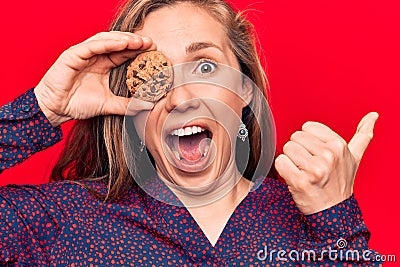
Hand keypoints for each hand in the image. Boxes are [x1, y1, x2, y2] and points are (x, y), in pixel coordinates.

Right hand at [34, 31, 155, 126]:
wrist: (55, 110)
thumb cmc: (77, 105)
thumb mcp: (108, 105)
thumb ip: (127, 105)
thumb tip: (148, 106)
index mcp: (103, 65)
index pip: (124, 53)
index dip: (139, 51)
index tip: (155, 51)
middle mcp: (95, 56)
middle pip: (118, 44)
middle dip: (135, 42)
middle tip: (151, 43)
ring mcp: (83, 54)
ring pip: (106, 40)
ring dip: (124, 39)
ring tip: (140, 42)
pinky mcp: (73, 55)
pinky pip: (92, 46)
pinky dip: (108, 43)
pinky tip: (123, 43)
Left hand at [275, 112, 378, 214]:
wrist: (334, 211)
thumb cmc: (340, 182)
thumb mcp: (354, 158)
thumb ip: (362, 135)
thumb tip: (373, 115)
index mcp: (338, 145)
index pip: (307, 127)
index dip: (308, 141)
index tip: (316, 154)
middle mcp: (328, 156)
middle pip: (294, 137)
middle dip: (299, 151)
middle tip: (309, 166)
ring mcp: (314, 169)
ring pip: (286, 149)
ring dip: (291, 161)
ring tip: (303, 172)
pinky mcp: (300, 181)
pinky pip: (280, 162)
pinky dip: (284, 170)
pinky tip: (295, 178)